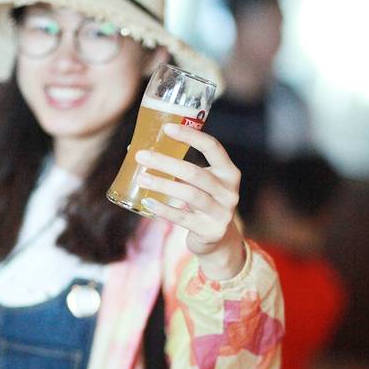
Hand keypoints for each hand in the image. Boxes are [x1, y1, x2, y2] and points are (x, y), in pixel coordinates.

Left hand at [136, 124, 244, 279]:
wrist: (218, 240)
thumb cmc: (204, 203)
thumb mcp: (203, 184)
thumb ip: (183, 169)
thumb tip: (140, 151)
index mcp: (229, 172)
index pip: (213, 147)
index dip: (191, 136)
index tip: (167, 127)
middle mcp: (229, 191)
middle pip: (195, 172)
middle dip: (166, 162)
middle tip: (141, 156)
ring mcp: (221, 212)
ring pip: (189, 195)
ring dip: (162, 184)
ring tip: (142, 177)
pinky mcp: (209, 230)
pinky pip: (182, 218)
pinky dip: (163, 209)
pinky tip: (148, 201)